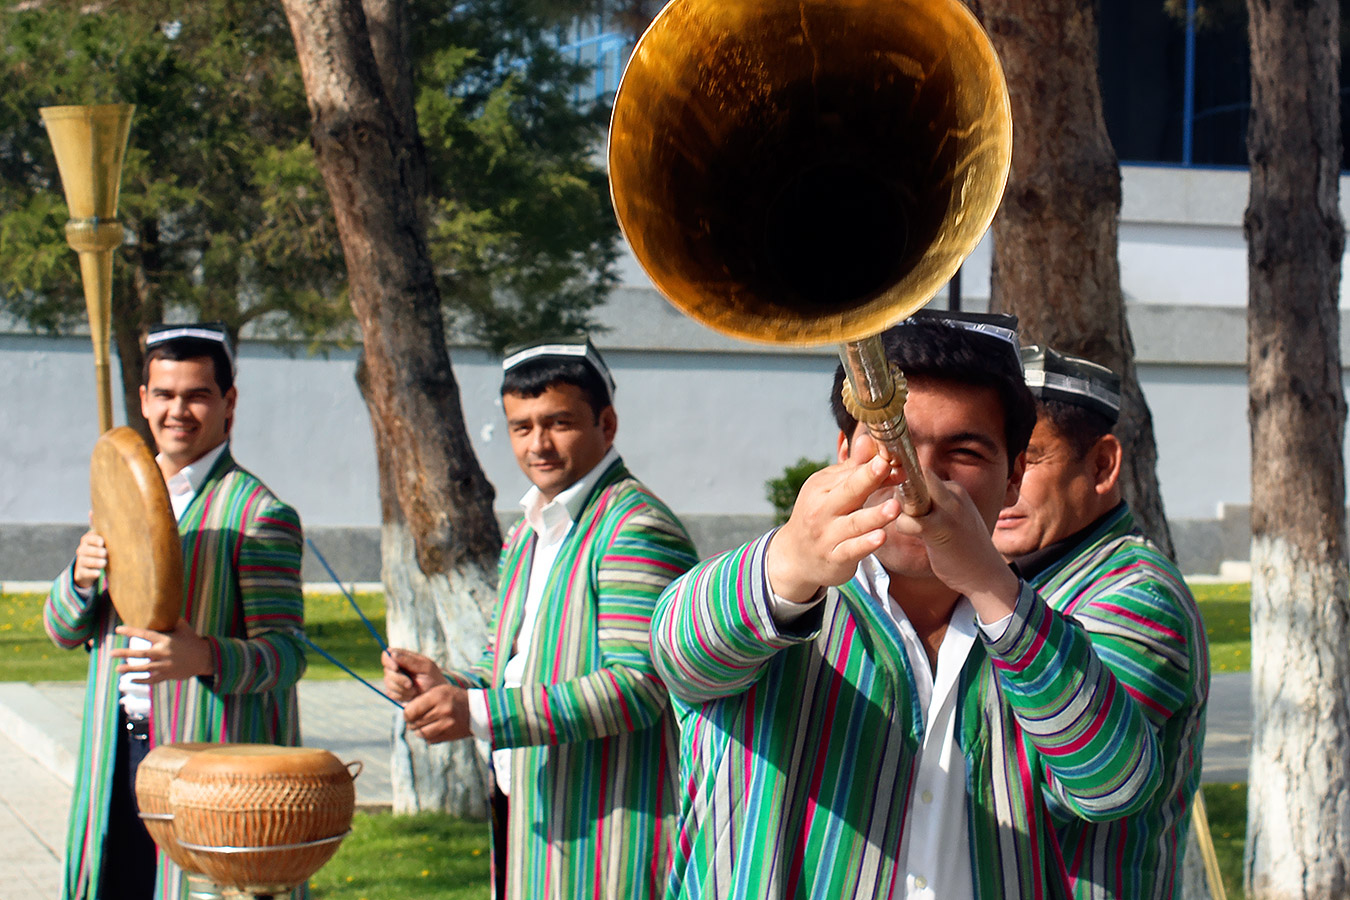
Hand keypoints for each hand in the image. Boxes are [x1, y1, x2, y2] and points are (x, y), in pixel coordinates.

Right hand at [73, 530, 107, 589]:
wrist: (91, 569)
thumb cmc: (103, 551)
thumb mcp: (106, 544)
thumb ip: (111, 538)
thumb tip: (126, 535)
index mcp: (87, 541)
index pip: (88, 538)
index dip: (95, 540)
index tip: (102, 542)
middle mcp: (82, 550)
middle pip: (86, 550)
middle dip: (96, 551)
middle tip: (104, 553)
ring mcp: (80, 562)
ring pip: (85, 561)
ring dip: (95, 562)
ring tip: (104, 562)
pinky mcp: (81, 573)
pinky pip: (85, 573)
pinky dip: (91, 573)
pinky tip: (98, 573)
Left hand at [111, 618, 212, 683]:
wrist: (204, 658)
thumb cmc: (192, 641)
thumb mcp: (184, 628)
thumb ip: (173, 620)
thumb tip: (165, 609)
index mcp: (165, 640)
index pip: (145, 634)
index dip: (131, 631)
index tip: (118, 630)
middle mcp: (163, 653)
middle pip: (140, 653)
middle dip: (125, 653)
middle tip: (111, 653)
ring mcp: (165, 665)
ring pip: (144, 668)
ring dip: (129, 668)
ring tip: (117, 668)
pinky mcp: (167, 675)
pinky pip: (151, 679)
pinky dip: (141, 680)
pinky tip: (131, 679)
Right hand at [382, 647, 447, 701]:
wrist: (436, 696)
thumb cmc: (433, 678)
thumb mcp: (425, 667)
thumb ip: (409, 660)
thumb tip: (393, 654)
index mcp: (403, 657)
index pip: (387, 654)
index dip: (388, 661)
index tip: (396, 668)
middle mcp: (396, 668)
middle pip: (387, 670)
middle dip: (398, 679)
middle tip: (410, 684)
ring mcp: (394, 680)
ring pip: (388, 683)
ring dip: (402, 689)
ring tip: (414, 690)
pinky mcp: (393, 692)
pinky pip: (391, 693)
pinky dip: (402, 695)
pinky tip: (411, 695)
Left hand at [403, 683, 471, 742]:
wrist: (476, 710)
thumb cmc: (452, 698)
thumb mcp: (438, 691)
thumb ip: (421, 700)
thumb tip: (404, 713)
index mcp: (437, 696)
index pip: (410, 711)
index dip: (406, 714)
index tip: (409, 714)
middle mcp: (442, 710)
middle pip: (414, 723)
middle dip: (412, 723)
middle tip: (417, 719)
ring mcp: (446, 724)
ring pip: (420, 733)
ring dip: (419, 731)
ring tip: (424, 725)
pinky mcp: (449, 735)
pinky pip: (429, 740)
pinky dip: (428, 736)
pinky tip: (434, 729)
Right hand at [766, 448, 901, 602]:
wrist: (795, 556)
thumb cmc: (819, 516)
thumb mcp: (829, 490)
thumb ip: (853, 469)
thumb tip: (868, 439)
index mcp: (820, 487)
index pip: (851, 473)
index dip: (874, 466)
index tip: (894, 456)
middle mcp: (821, 510)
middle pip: (849, 492)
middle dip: (868, 478)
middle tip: (886, 466)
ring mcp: (827, 535)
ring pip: (854, 523)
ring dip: (875, 515)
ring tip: (894, 507)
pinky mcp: (835, 558)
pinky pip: (851, 550)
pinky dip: (865, 544)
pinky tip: (881, 537)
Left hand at [892, 473, 1019, 619]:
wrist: (986, 575)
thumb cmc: (963, 548)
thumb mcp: (951, 516)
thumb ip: (932, 502)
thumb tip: (900, 492)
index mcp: (955, 489)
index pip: (920, 473)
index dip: (905, 484)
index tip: (902, 500)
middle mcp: (953, 494)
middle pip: (912, 479)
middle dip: (900, 493)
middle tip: (901, 511)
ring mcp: (949, 511)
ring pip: (907, 499)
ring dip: (901, 513)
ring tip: (913, 528)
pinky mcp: (940, 529)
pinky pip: (908, 521)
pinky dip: (903, 527)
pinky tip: (915, 536)